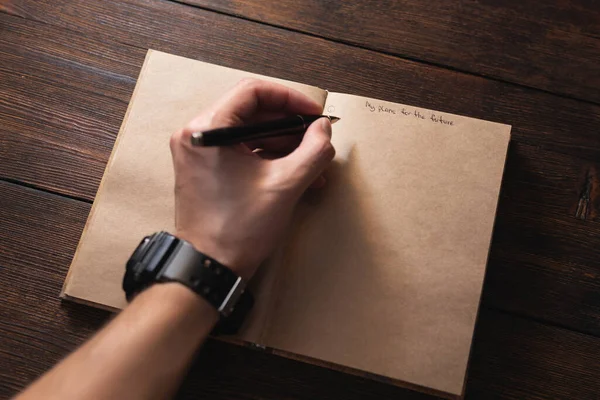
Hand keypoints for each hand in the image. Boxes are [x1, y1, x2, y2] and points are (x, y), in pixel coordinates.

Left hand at [169, 79, 334, 279]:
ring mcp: (200, 153)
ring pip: (250, 133)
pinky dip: (269, 159)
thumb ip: (312, 151)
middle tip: (317, 138)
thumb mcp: (285, 186)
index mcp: (207, 130)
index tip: (314, 114)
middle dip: (290, 126)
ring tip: (314, 163)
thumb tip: (323, 130)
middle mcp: (197, 135)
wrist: (209, 267)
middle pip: (252, 112)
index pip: (253, 92)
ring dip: (284, 145)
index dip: (290, 98)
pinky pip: (242, 151)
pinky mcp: (207, 169)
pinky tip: (298, 175)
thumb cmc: (237, 230)